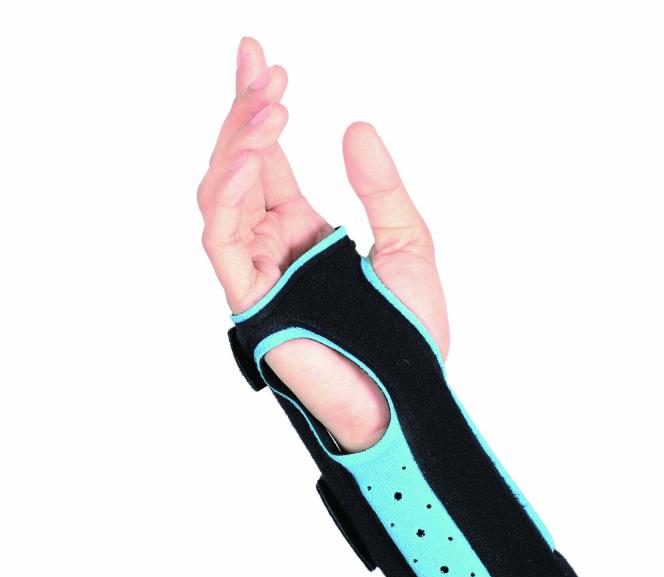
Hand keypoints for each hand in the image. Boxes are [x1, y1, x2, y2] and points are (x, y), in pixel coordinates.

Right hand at [197, 37, 448, 451]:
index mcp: (304, 232)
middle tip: (263, 67)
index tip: (262, 59)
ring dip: (238, 144)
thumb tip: (355, 125)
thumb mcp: (408, 244)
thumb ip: (380, 188)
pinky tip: (252, 156)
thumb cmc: (410, 335)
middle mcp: (274, 247)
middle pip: (239, 167)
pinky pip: (221, 237)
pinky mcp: (250, 299)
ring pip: (221, 194)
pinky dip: (228, 192)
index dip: (259, 109)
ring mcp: (258, 272)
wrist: (407, 398)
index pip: (268, 161)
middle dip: (245, 113)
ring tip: (270, 106)